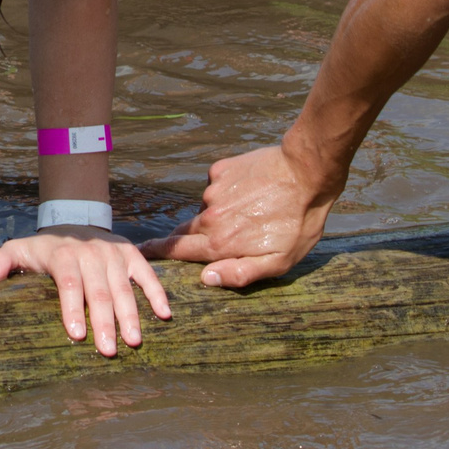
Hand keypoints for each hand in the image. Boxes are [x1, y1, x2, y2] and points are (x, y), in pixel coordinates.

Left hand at [0, 228, 172, 356]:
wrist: (74, 220)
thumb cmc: (43, 248)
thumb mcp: (18, 249)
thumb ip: (1, 262)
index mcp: (64, 254)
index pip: (69, 283)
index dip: (72, 308)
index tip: (76, 335)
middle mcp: (91, 253)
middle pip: (99, 290)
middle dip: (104, 321)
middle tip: (108, 351)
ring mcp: (114, 255)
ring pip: (124, 287)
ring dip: (130, 315)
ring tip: (133, 341)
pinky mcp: (131, 255)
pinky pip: (148, 274)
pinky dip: (157, 294)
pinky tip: (165, 315)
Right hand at [142, 140, 339, 288]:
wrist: (307, 171)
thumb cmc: (298, 222)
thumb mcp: (278, 261)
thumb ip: (239, 273)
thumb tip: (206, 279)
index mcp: (220, 242)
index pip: (178, 251)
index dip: (158, 253)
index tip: (141, 252)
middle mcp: (210, 216)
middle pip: (186, 231)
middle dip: (185, 238)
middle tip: (201, 239)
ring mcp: (214, 190)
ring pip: (206, 208)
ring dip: (218, 214)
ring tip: (248, 213)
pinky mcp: (222, 169)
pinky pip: (217, 185)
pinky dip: (228, 191)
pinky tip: (250, 190)